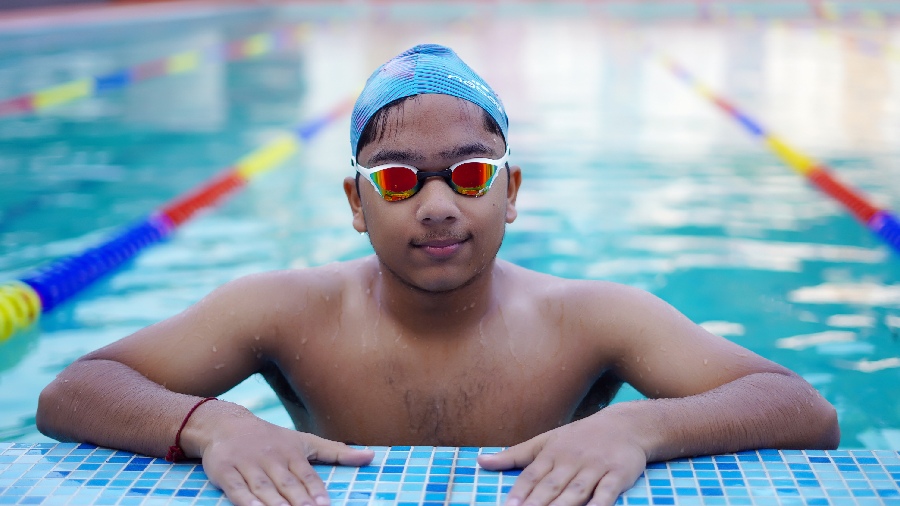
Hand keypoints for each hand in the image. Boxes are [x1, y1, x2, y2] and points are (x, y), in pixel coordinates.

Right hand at [200, 418, 373, 505]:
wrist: (226, 424)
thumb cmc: (271, 438)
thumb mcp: (305, 441)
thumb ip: (337, 452)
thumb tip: (371, 456)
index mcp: (292, 453)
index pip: (307, 476)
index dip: (316, 491)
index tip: (325, 505)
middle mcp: (271, 458)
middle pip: (287, 484)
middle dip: (299, 501)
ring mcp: (247, 465)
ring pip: (263, 488)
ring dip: (275, 503)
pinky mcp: (225, 472)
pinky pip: (236, 490)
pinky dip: (245, 501)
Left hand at [477, 413, 647, 505]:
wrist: (625, 424)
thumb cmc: (580, 436)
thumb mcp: (545, 440)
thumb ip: (514, 455)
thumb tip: (480, 461)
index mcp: (551, 453)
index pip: (531, 477)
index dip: (519, 494)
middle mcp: (571, 460)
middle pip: (550, 487)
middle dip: (535, 505)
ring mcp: (595, 468)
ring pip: (575, 492)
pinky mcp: (617, 474)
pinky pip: (607, 493)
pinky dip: (599, 504)